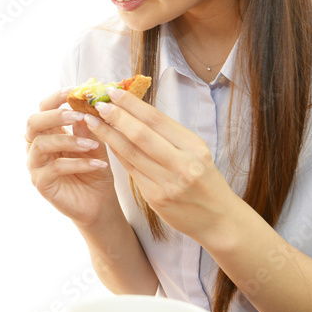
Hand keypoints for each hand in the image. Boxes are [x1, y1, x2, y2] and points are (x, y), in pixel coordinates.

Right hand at [25, 89, 120, 227]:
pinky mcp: (41, 183)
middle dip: (55, 115)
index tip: (75, 90)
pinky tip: (98, 164)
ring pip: (41, 144)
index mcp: (50, 133)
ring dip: (69, 140)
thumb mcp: (97, 145)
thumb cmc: (96, 172)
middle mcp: (38, 147)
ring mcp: (36, 165)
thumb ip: (90, 127)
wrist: (100, 204)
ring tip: (93, 144)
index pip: (44, 108)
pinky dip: (78, 163)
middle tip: (79, 115)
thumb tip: (88, 106)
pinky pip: (54, 168)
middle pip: (33, 122)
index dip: (56, 97)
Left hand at [84, 86, 239, 241]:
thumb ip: (171, 136)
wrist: (218, 219)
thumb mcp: (198, 153)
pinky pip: (131, 170)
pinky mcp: (155, 198)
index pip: (157, 119)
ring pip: (131, 153)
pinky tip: (106, 143)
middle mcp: (182, 164)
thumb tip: (138, 113)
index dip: (132, 104)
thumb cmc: (206, 181)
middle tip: (98, 103)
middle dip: (116, 116)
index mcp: (194, 147)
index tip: (114, 92)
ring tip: (92, 121)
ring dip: (108, 135)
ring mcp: (167, 183)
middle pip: (141, 134)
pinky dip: (117, 154)